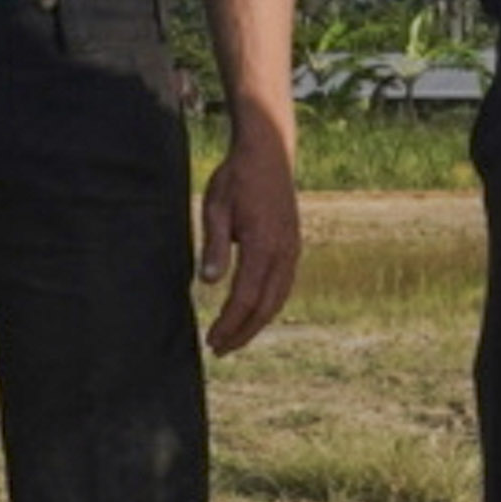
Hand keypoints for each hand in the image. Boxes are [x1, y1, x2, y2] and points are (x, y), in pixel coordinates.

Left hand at [198, 113, 303, 356]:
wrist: (269, 152)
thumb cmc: (237, 177)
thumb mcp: (216, 207)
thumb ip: (213, 245)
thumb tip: (207, 282)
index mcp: (262, 244)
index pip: (245, 297)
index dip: (228, 323)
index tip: (211, 341)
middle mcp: (283, 252)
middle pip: (265, 306)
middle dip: (242, 332)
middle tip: (219, 350)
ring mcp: (292, 249)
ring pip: (278, 299)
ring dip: (256, 323)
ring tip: (234, 338)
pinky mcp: (293, 245)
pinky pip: (284, 285)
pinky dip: (269, 306)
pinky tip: (254, 311)